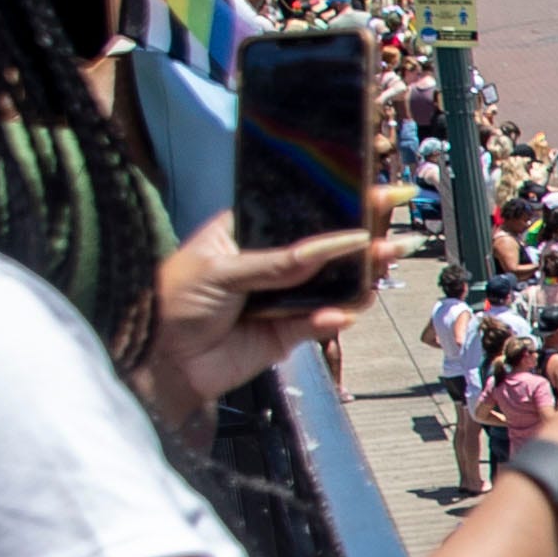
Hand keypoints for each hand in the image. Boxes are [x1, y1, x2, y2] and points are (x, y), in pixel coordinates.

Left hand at [134, 216, 366, 417]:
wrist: (162, 362)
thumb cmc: (173, 302)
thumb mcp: (219, 271)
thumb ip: (274, 263)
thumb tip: (325, 250)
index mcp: (246, 233)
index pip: (296, 213)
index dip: (333, 204)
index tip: (371, 194)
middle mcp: (269, 263)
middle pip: (322, 251)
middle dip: (359, 244)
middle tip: (394, 240)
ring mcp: (281, 298)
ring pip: (329, 287)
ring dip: (358, 280)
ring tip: (382, 270)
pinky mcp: (287, 333)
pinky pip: (319, 323)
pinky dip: (332, 319)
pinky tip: (341, 315)